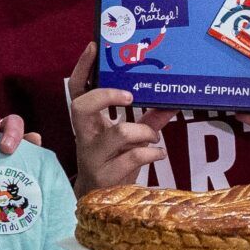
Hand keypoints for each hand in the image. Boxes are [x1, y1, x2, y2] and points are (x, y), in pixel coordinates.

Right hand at [67, 44, 173, 194]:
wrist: (102, 201)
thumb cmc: (115, 162)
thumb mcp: (131, 138)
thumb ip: (149, 119)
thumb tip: (173, 102)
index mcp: (88, 123)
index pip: (76, 90)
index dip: (82, 68)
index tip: (94, 48)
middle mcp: (85, 137)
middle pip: (80, 106)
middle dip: (106, 96)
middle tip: (129, 96)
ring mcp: (93, 157)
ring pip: (117, 133)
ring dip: (143, 131)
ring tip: (153, 138)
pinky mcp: (106, 176)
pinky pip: (132, 157)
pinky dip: (152, 153)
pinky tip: (158, 154)